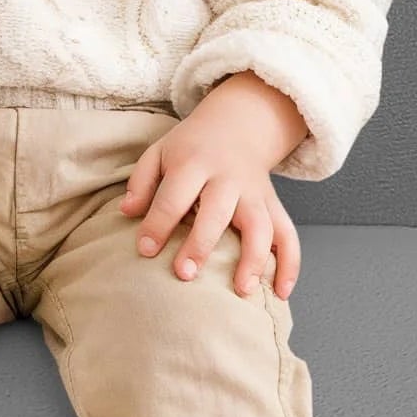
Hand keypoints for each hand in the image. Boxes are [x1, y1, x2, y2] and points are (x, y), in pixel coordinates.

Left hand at [120, 110, 300, 300]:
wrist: (239, 124)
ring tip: (242, 290)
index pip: (174, 196)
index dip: (158, 224)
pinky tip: (281, 292)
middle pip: (217, 212)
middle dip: (201, 244)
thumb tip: (126, 211)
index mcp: (194, 163)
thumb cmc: (192, 147)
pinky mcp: (274, 205)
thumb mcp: (160, 152)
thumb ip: (142, 181)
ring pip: (261, 226)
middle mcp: (228, 179)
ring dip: (254, 259)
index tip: (145, 250)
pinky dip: (289, 264)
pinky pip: (288, 235)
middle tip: (185, 274)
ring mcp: (255, 193)